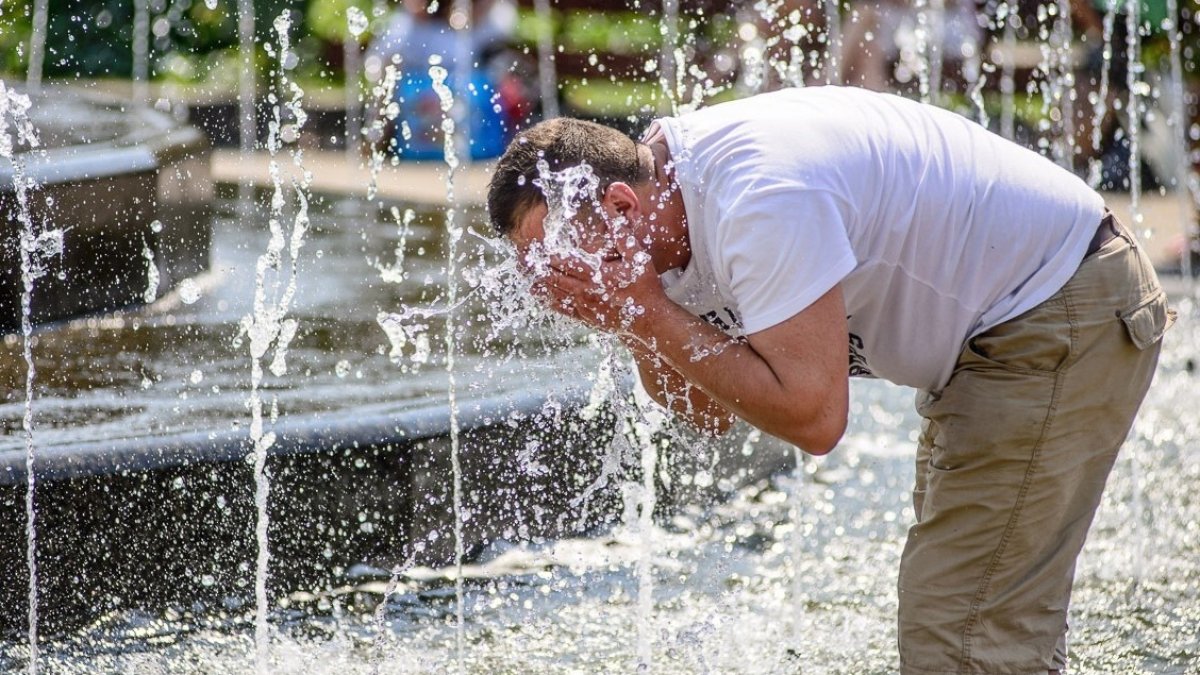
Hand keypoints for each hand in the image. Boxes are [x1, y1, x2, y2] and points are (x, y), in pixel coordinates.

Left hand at [531, 218, 664, 334]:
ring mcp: (584, 306)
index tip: (534, 246)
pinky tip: (537, 292)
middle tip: (519, 258)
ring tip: (522, 272)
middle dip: (535, 267)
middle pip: (553, 278)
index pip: (565, 262)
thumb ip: (622, 234)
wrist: (650, 321)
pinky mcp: (585, 317)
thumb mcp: (638, 257)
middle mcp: (586, 291)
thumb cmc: (645, 287)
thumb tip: (610, 210)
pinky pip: (560, 308)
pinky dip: (546, 299)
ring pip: (553, 293)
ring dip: (537, 282)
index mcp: (598, 275)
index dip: (547, 254)